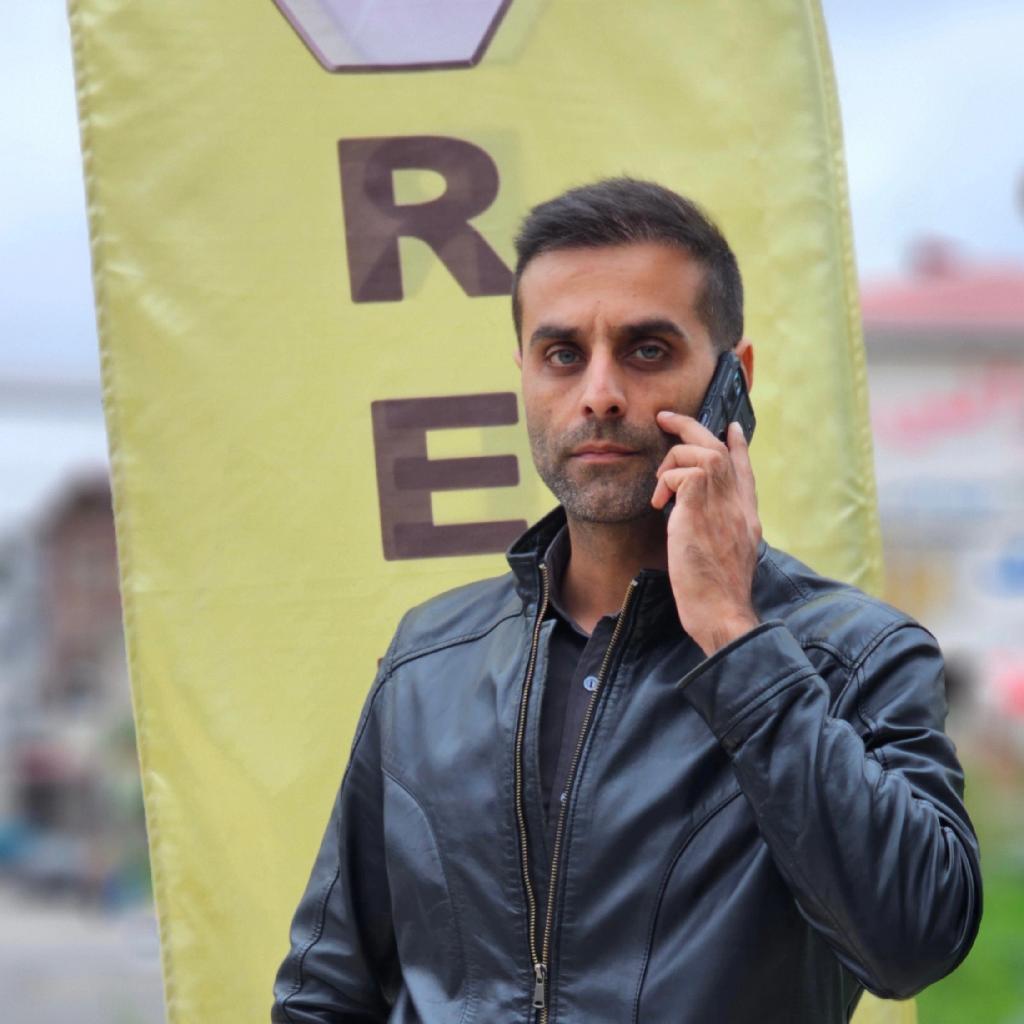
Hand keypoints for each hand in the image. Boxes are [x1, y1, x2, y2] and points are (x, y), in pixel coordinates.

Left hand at [651, 412, 761, 655]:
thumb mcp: (725, 558)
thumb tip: (697, 521)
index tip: (730, 428)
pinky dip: (666, 481)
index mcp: (747, 517)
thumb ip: (718, 532)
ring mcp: (722, 504)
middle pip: (719, 449)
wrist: (722, 612)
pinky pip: (682, 472)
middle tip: (666, 418)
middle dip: (691, 427)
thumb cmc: (717, 596)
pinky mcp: (699, 508)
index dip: (737, 446)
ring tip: (660, 489)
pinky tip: (660, 503)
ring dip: (673, 459)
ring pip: (700, 451)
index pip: (745, 472)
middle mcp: (738, 505)